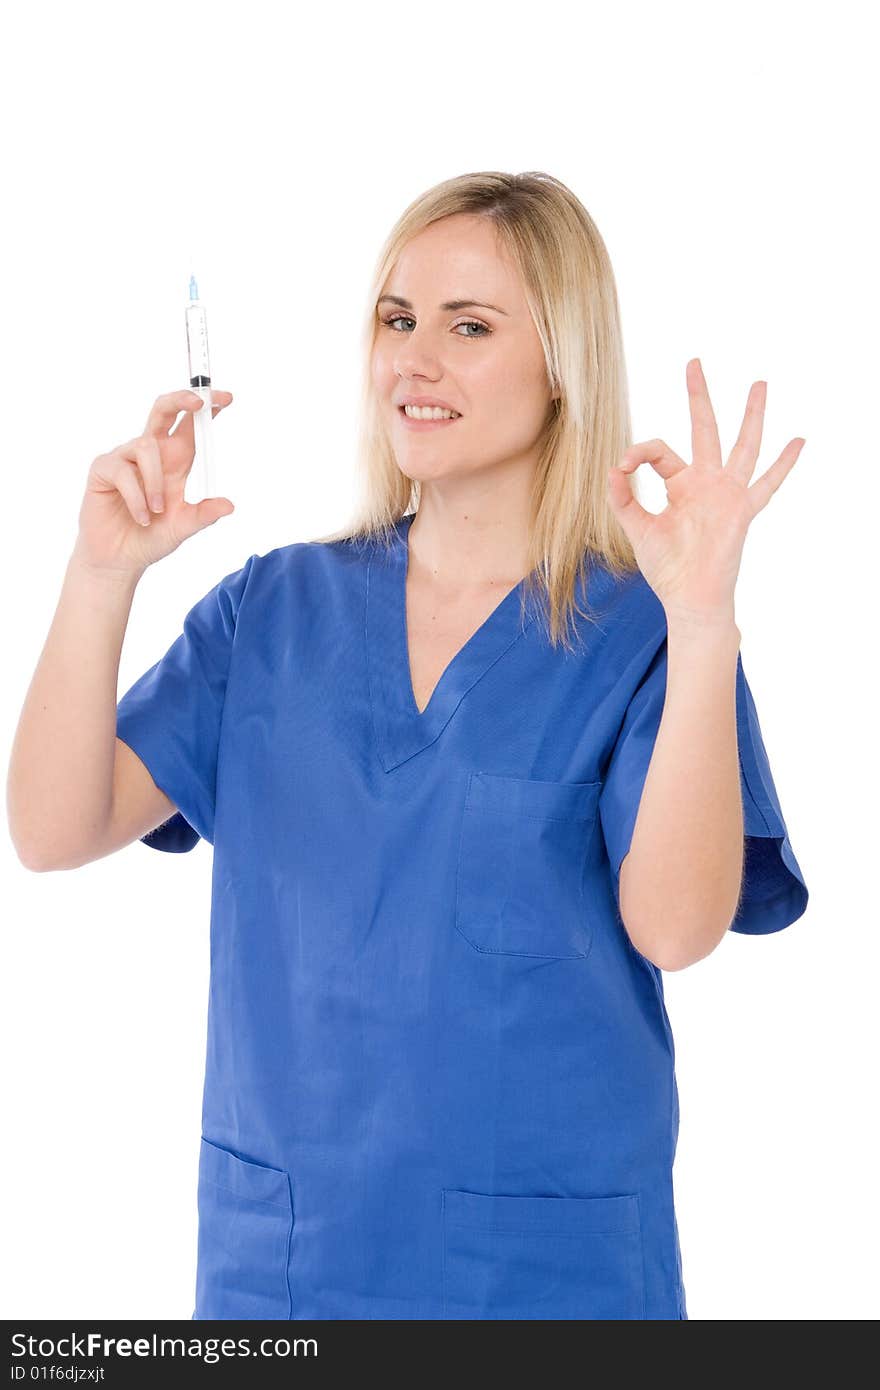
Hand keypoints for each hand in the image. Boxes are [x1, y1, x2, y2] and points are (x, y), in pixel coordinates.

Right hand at [72, 389, 234, 577]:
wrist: (120, 560)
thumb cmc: (150, 538)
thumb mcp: (183, 527)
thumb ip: (203, 515)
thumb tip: (229, 505)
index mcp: (174, 461)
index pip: (190, 427)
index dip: (205, 409)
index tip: (226, 399)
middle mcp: (150, 454)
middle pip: (163, 411)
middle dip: (180, 400)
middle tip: (197, 401)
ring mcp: (125, 459)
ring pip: (146, 448)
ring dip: (156, 482)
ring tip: (158, 510)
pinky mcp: (103, 469)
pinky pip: (123, 472)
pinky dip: (137, 498)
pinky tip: (141, 517)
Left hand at [606, 359, 804, 621]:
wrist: (689, 597)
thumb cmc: (666, 567)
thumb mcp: (637, 528)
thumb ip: (624, 498)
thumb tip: (614, 467)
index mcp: (679, 484)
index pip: (659, 451)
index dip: (639, 452)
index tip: (623, 465)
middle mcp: (705, 482)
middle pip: (703, 429)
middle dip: (698, 396)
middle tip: (694, 363)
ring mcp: (726, 493)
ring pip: (742, 445)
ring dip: (750, 415)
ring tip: (759, 384)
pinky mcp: (741, 509)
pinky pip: (767, 484)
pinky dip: (783, 464)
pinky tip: (798, 441)